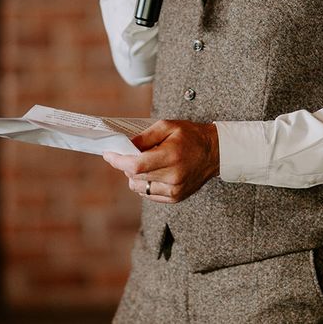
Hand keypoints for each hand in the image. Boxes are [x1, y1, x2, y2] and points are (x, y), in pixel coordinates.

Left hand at [103, 120, 219, 202]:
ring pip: (139, 187)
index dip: (118, 161)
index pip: (136, 165)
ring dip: (135, 176)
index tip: (108, 154)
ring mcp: (175, 190)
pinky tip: (154, 172)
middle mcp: (173, 176)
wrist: (214, 152)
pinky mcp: (176, 197)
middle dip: (126, 165)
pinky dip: (145, 183)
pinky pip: (149, 193)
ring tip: (145, 162)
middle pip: (135, 176)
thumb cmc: (190, 136)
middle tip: (129, 153)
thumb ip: (145, 137)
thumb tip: (126, 146)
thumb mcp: (168, 126)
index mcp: (171, 156)